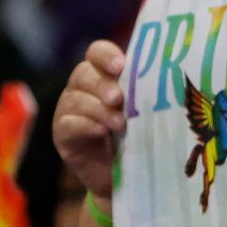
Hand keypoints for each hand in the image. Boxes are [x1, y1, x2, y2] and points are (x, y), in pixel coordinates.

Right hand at [53, 41, 129, 198]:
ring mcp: (67, 110)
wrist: (120, 175)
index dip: (106, 55)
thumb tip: (165, 73)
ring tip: (119, 123)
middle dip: (102, 85)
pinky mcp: (62, 134)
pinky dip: (85, 125)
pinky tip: (100, 131)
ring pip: (75, 99)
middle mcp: (81, 87)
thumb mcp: (142, 109)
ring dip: (98, 109)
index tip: (121, 65)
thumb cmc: (135, 134)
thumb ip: (143, 90)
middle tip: (119, 98)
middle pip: (83, 73)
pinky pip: (67, 123)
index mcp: (101, 74)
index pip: (96, 52)